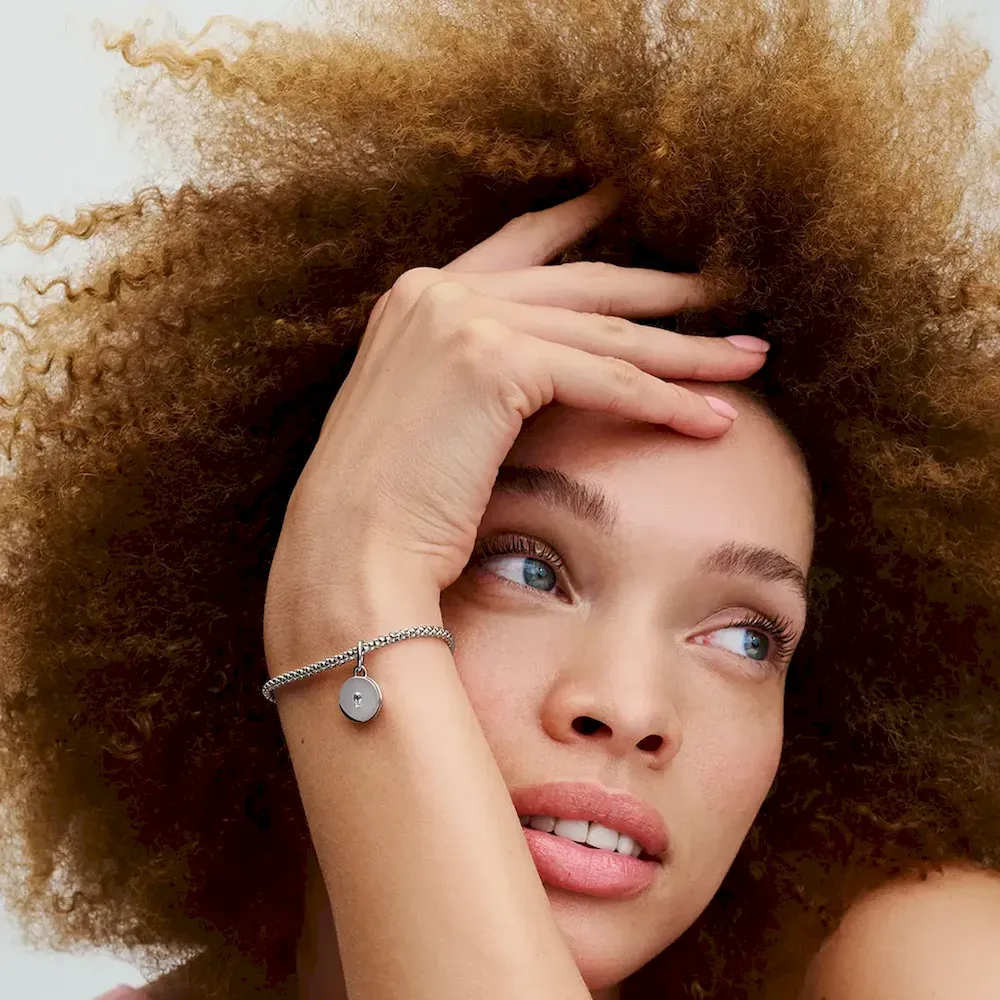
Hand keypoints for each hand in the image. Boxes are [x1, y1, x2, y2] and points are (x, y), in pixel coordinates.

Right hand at [263, 179, 766, 672]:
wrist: (349, 558)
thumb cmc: (389, 511)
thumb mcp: (432, 418)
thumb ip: (477, 373)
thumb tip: (549, 373)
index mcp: (418, 299)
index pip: (523, 248)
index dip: (582, 223)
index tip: (631, 203)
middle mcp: (436, 291)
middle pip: (582, 284)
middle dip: (664, 293)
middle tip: (727, 297)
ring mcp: (462, 319)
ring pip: (606, 332)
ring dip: (688, 351)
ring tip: (748, 360)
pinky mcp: (494, 361)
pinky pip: (606, 378)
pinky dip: (666, 401)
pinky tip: (713, 421)